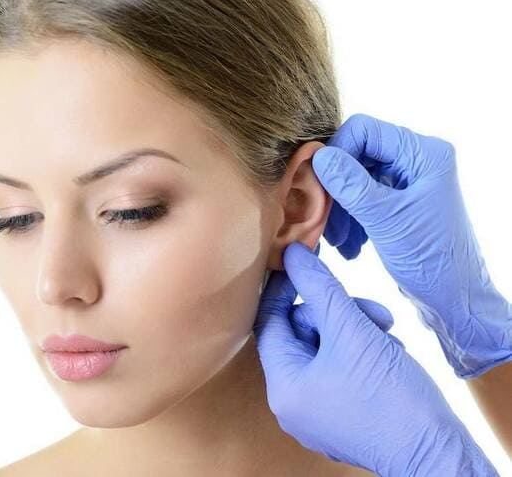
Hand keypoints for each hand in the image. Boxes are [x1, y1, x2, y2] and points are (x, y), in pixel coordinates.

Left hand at [253, 241, 497, 475]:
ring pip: (325, 350)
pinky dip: (362, 353)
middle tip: (372, 312)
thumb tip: (292, 254)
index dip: (285, 290)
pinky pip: (340, 370)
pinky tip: (389, 352)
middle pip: (301, 336)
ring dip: (355, 331)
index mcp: (283, 387)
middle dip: (337, 314)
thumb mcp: (352, 331)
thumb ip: (320, 288)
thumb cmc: (392, 399)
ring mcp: (316, 413)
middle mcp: (292, 404)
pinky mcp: (341, 416)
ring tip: (387, 333)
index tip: (301, 265)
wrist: (436, 453)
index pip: (269, 324)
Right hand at [312, 113, 511, 378]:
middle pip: (356, 154)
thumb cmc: (431, 260)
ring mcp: (407, 182)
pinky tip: (348, 246)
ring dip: (339, 208)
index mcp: (424, 154)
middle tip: (320, 217)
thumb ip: (351, 185)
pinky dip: (349, 219)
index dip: (335, 152)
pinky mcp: (398, 203)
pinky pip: (361, 198)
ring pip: (353, 178)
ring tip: (336, 240)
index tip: (317, 183)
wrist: (455, 300)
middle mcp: (416, 161)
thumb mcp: (385, 220)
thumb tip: (318, 156)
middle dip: (334, 188)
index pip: (364, 130)